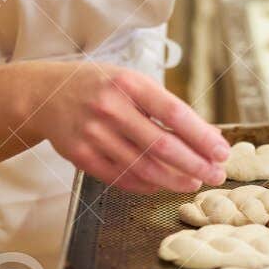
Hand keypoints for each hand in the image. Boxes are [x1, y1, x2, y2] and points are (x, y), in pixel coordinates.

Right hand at [34, 62, 229, 194]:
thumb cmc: (100, 86)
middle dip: (195, 164)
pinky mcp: (80, 155)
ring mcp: (92, 133)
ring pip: (143, 166)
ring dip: (174, 179)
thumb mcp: (133, 83)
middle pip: (161, 145)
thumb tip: (208, 136)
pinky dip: (145, 184)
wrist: (46, 94)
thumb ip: (166, 108)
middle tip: (216, 175)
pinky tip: (162, 184)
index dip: (202, 136)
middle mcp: (110, 107)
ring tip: (194, 183)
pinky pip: (120, 177)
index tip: (222, 152)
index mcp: (129, 83)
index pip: (174, 113)